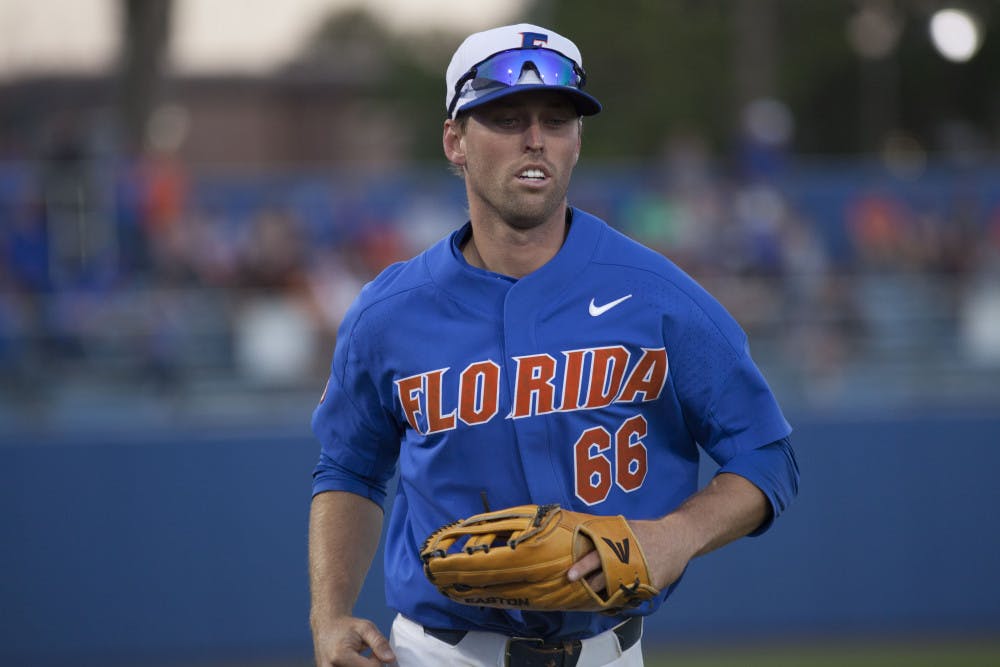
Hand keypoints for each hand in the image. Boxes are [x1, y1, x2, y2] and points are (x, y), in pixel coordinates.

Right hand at [312, 615, 395, 666]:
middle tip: (367, 654)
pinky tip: (353, 662)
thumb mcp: (366, 628)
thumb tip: (392, 660)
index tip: (373, 650)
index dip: (377, 659)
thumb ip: (379, 643)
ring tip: (358, 657)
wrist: (325, 626)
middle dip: (370, 665)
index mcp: (341, 656)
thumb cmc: (347, 626)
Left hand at [567, 517, 695, 593]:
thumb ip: (605, 534)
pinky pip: (630, 596)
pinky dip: (618, 599)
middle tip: (576, 592)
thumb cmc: (647, 532)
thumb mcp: (625, 528)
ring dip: (601, 595)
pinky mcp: (650, 586)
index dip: (582, 567)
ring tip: (589, 599)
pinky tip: (609, 601)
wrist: (678, 537)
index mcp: (620, 544)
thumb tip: (579, 534)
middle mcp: (629, 560)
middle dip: (588, 587)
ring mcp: (640, 575)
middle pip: (603, 578)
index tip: (570, 576)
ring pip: (614, 591)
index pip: (597, 556)